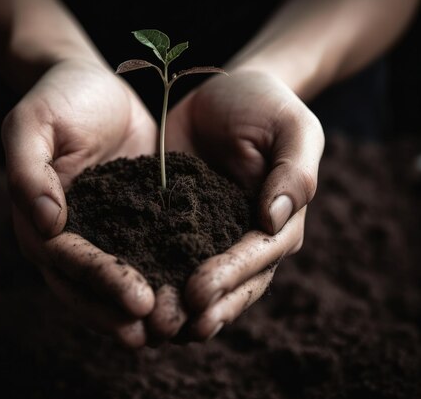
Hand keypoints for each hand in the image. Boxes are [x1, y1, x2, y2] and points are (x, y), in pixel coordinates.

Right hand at [1, 59, 158, 346]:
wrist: (95, 84)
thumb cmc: (57, 99)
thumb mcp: (32, 124)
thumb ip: (28, 171)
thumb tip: (44, 224)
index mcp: (39, 222)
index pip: (68, 263)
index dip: (102, 283)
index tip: (138, 301)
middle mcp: (70, 238)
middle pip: (92, 288)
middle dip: (125, 311)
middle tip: (162, 332)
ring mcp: (105, 234)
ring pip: (121, 282)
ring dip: (148, 310)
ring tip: (183, 328)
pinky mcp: (137, 222)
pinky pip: (151, 256)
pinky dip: (170, 277)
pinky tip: (198, 295)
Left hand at [162, 70, 324, 341]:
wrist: (226, 93)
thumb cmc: (267, 106)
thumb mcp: (292, 128)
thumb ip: (293, 171)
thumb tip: (275, 218)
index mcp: (278, 223)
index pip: (257, 258)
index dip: (230, 277)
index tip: (200, 293)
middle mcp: (245, 240)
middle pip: (230, 285)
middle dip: (201, 308)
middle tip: (170, 326)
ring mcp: (209, 237)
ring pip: (199, 285)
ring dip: (176, 310)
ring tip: (148, 329)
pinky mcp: (174, 225)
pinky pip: (164, 257)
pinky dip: (151, 278)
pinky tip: (126, 294)